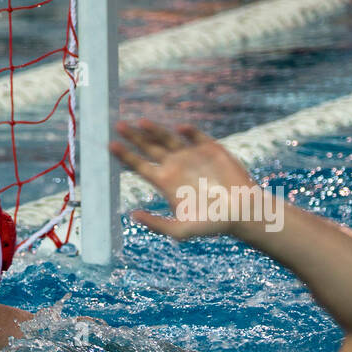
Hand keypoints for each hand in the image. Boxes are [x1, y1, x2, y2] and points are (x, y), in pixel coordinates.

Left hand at [110, 120, 263, 239]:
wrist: (241, 212)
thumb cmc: (210, 224)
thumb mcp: (180, 230)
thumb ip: (156, 224)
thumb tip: (132, 215)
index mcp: (164, 181)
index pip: (139, 165)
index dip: (124, 155)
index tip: (110, 145)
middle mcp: (175, 165)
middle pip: (148, 147)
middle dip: (134, 137)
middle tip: (118, 125)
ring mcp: (192, 155)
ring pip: (168, 138)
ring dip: (155, 130)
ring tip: (142, 122)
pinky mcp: (211, 149)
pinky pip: (197, 136)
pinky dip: (189, 132)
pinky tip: (180, 129)